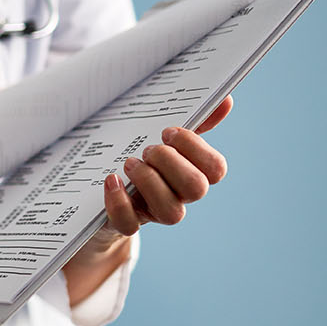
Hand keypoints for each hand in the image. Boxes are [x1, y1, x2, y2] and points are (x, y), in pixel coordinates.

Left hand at [101, 95, 233, 236]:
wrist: (101, 193)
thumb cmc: (143, 161)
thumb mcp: (165, 141)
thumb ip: (194, 123)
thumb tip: (225, 100)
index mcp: (192, 173)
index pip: (215, 168)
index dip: (195, 148)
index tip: (168, 131)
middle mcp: (178, 197)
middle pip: (197, 189)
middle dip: (172, 163)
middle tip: (148, 149)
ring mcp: (153, 213)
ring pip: (172, 213)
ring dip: (150, 182)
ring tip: (129, 163)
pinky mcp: (124, 224)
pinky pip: (129, 225)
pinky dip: (119, 203)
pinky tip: (111, 180)